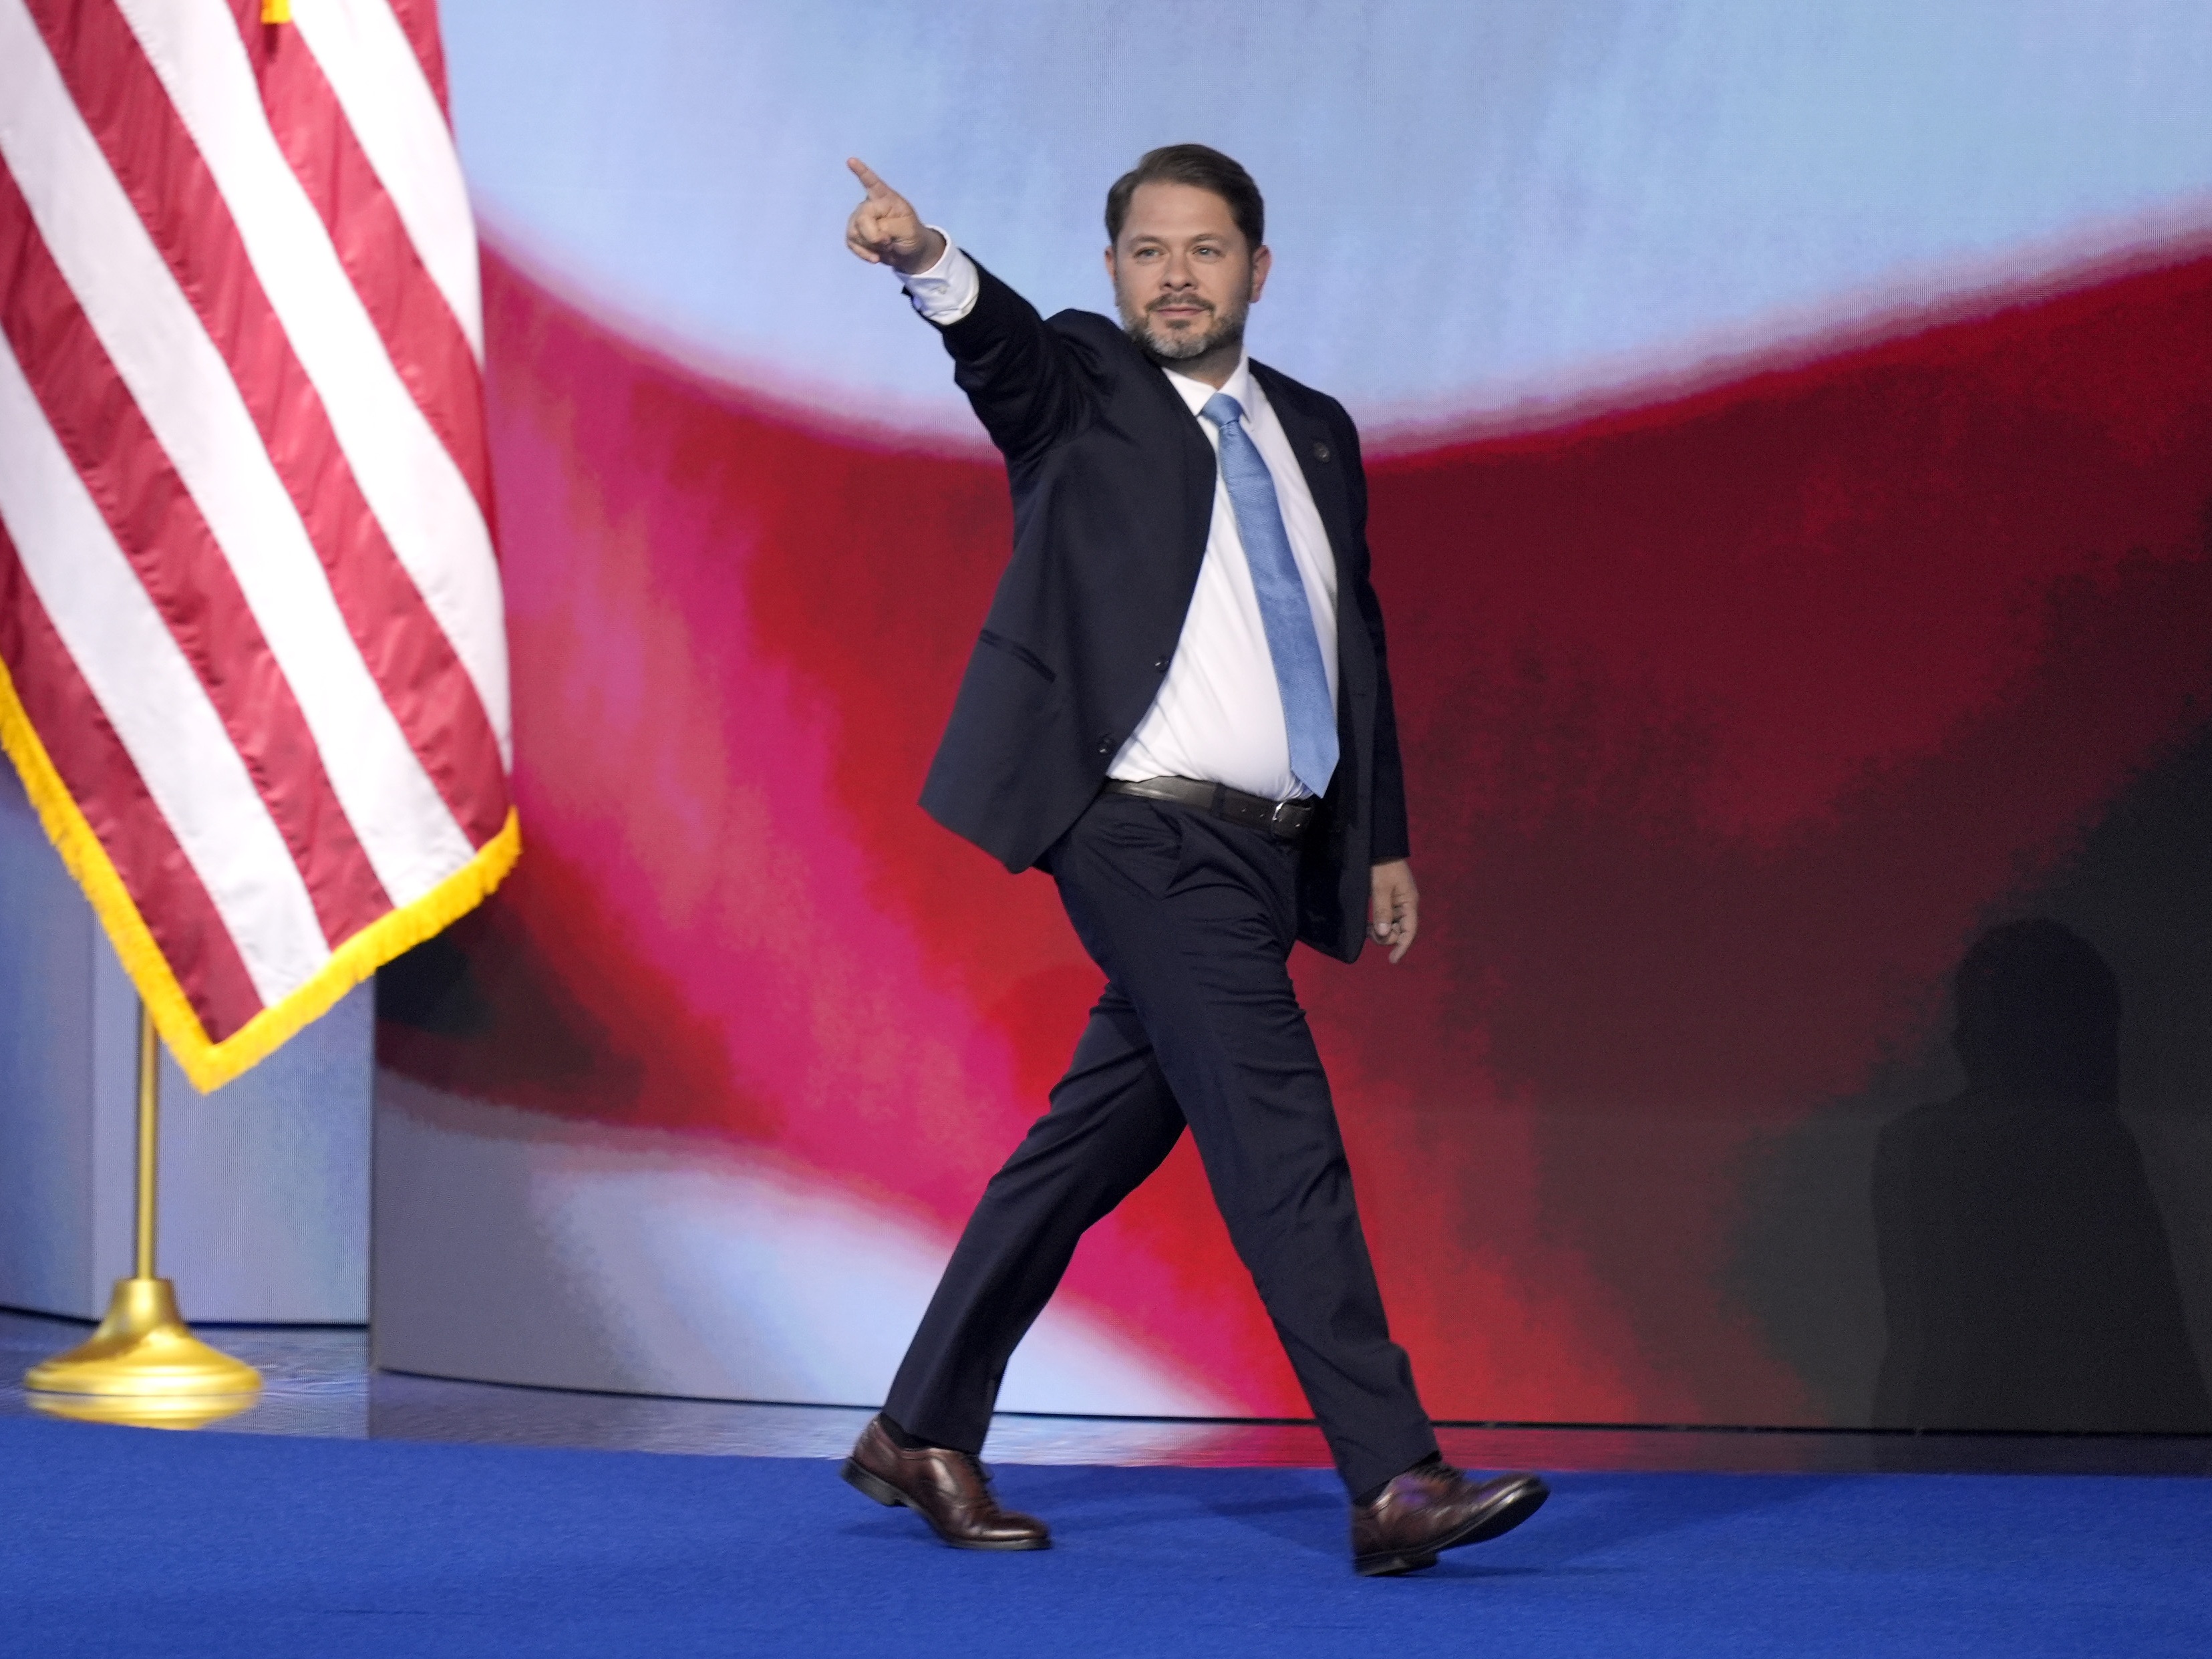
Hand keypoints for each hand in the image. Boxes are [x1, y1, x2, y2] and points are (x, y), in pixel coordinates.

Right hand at [845, 158, 945, 274]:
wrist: (909, 252)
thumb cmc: (911, 235)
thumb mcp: (908, 229)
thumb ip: (889, 227)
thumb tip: (873, 235)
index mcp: (886, 198)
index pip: (872, 183)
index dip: (861, 172)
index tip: (851, 161)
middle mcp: (870, 205)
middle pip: (862, 218)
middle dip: (874, 236)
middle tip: (889, 243)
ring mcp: (860, 218)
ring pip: (854, 232)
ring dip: (871, 246)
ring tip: (886, 246)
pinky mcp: (854, 233)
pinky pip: (851, 242)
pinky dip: (863, 253)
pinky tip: (875, 257)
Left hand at [1369, 860, 1418, 963]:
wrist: (1381, 848)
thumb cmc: (1382, 866)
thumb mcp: (1380, 889)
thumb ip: (1382, 912)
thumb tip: (1384, 934)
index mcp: (1409, 903)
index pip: (1409, 931)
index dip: (1402, 947)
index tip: (1392, 961)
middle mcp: (1407, 906)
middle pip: (1401, 932)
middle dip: (1386, 937)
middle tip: (1368, 932)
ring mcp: (1400, 904)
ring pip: (1393, 927)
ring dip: (1381, 931)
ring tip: (1366, 927)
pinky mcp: (1392, 901)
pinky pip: (1388, 919)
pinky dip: (1380, 924)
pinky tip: (1369, 923)